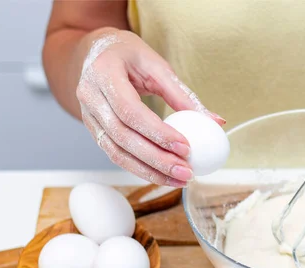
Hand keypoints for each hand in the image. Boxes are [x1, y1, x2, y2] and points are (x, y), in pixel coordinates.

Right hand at [77, 29, 224, 186]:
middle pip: (122, 136)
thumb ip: (183, 95)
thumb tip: (216, 121)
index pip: (130, 110)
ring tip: (178, 179)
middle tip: (185, 171)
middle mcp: (90, 96)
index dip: (158, 133)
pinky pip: (115, 154)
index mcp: (104, 73)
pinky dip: (139, 168)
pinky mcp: (94, 130)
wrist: (98, 51)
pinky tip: (162, 175)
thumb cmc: (131, 56)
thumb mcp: (158, 67)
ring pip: (116, 152)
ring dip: (149, 171)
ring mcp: (87, 115)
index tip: (185, 148)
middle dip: (156, 159)